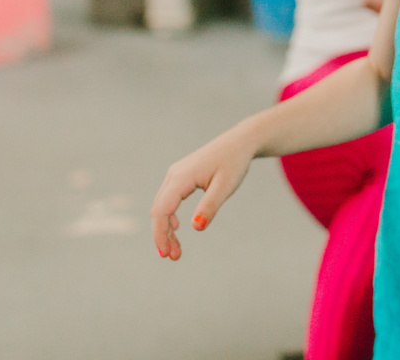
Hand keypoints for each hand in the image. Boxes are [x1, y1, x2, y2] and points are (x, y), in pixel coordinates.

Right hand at [150, 128, 255, 260]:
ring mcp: (175, 174)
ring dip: (166, 228)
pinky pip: (169, 199)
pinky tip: (178, 229)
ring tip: (177, 249)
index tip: (166, 254)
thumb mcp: (226, 186)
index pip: (161, 210)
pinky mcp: (181, 176)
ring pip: (162, 206)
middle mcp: (173, 175)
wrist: (241, 141)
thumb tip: (196, 228)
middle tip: (174, 257)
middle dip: (163, 235)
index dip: (160, 234)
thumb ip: (210, 206)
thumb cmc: (235, 162)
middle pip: (158, 210)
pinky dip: (170, 217)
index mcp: (181, 177)